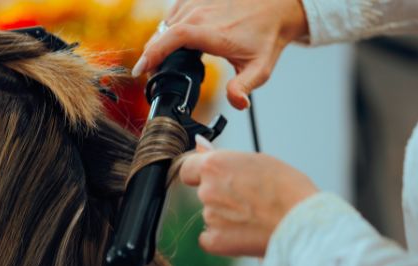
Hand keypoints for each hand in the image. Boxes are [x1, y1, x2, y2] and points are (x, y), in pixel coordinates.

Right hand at [133, 0, 308, 109]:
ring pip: (166, 24)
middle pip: (163, 33)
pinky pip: (173, 15)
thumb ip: (243, 88)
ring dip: (159, 42)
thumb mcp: (259, 69)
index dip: (153, 53)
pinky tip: (172, 43)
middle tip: (149, 74)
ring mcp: (197, 3)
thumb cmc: (266, 37)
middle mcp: (201, 14)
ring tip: (160, 62)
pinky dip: (167, 29)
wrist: (276, 7)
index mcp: (212, 33)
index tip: (141, 70)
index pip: (174, 39)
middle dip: (152, 54)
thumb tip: (237, 104)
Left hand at [180, 137, 317, 256]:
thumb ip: (225, 158)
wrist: (302, 223)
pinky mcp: (215, 241)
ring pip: (210, 214)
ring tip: (255, 216)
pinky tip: (244, 232)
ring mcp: (209, 216)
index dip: (201, 173)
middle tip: (249, 199)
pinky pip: (209, 237)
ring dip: (225, 216)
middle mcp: (206, 190)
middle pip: (203, 192)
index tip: (213, 177)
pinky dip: (223, 237)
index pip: (188, 168)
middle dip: (220, 195)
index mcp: (214, 165)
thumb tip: (201, 146)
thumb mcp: (257, 161)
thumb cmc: (288, 188)